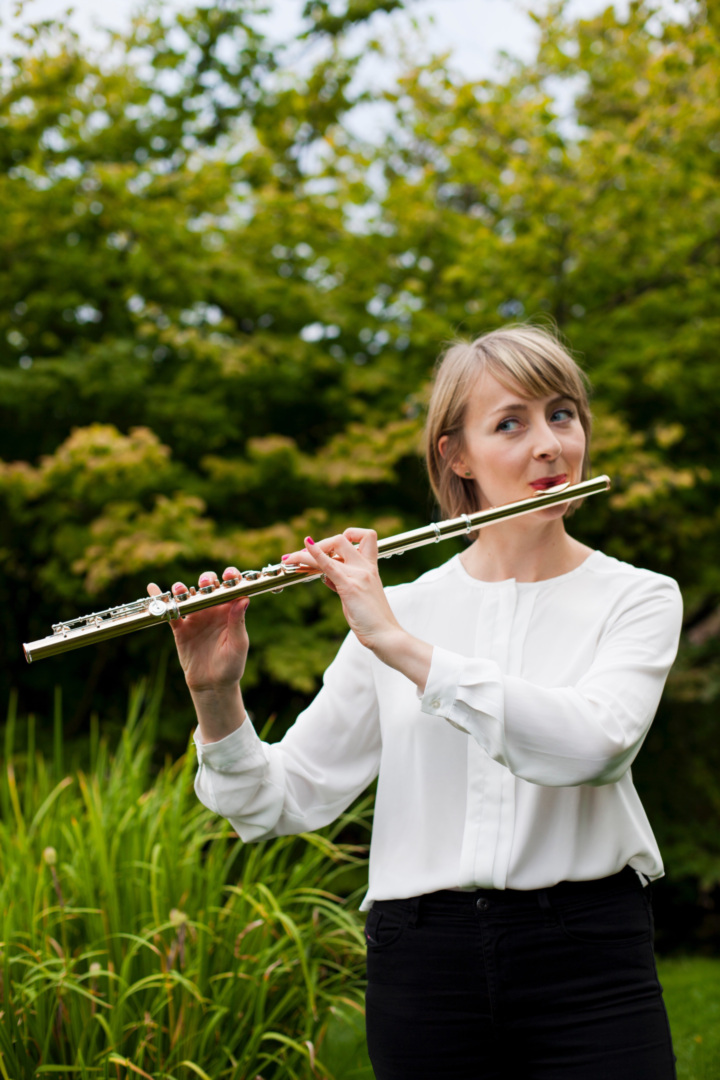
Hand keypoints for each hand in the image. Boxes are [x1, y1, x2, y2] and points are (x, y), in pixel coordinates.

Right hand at [146, 567, 249, 693]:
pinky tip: (153, 588)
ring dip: (183, 589)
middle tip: (205, 585)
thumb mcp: (238, 644)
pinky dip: (160, 600)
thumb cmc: (231, 665)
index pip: (229, 588)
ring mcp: (195, 618)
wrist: (212, 685)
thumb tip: (244, 599)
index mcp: (228, 611)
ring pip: (187, 596)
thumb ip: (238, 622)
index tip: (228, 575)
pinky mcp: (180, 628)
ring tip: (180, 589)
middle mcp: (212, 610)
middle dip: (206, 580)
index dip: (229, 577)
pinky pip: (169, 611)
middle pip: (207, 587)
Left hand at [284, 529, 401, 652]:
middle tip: (303, 557)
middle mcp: (365, 567)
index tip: (331, 549)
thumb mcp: (357, 597)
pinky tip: (303, 548)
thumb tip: (327, 578)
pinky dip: (313, 554)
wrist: (385, 635)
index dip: (348, 536)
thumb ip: (343, 584)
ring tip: (290, 558)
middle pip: (341, 540)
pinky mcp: (349, 586)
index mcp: (370, 568)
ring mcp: (357, 575)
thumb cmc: (373, 620)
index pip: (365, 538)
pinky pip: (328, 565)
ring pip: (330, 549)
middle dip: (319, 545)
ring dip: (306, 552)